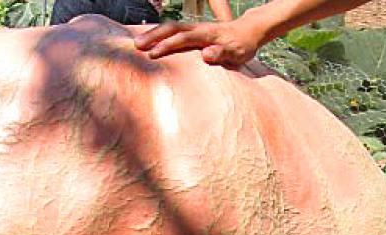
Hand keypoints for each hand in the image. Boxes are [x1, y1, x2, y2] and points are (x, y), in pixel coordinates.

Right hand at [134, 16, 265, 65]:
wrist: (249, 30)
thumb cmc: (242, 45)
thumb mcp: (237, 53)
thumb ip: (222, 53)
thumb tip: (207, 54)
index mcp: (207, 34)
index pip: (183, 38)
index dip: (167, 45)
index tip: (152, 54)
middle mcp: (199, 29)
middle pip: (173, 28)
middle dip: (154, 36)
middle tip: (137, 46)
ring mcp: (196, 29)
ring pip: (172, 27)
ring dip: (154, 34)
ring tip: (137, 43)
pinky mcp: (194, 32)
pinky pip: (174, 30)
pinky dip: (161, 34)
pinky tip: (151, 40)